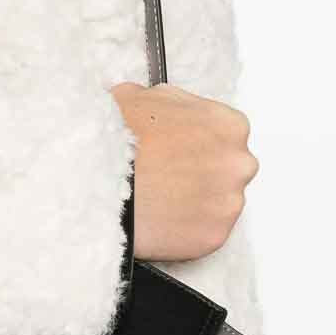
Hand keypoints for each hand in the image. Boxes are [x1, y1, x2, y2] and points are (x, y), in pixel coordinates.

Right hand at [110, 82, 259, 261]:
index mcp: (228, 126)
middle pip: (226, 171)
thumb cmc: (118, 139)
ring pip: (216, 204)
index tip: (177, 151)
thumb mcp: (139, 97)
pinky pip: (203, 234)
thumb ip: (166, 102)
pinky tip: (160, 220)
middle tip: (165, 177)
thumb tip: (160, 107)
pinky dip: (184, 230)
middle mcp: (238, 164)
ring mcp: (228, 204)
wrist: (97, 179)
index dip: (195, 143)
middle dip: (200, 175)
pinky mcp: (213, 237)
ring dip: (193, 203)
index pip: (224, 135)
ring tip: (158, 200)